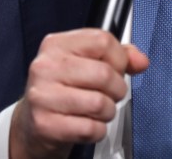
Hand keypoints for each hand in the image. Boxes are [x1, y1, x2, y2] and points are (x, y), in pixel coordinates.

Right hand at [10, 29, 149, 158]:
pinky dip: (97, 130)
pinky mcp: (45, 124)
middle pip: (104, 73)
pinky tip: (87, 124)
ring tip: (98, 110)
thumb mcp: (85, 62)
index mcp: (56, 44)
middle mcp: (46, 67)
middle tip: (109, 94)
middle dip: (117, 89)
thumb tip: (140, 60)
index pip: (103, 41)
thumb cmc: (62, 89)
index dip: (119, 58)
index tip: (115, 68)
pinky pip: (90, 128)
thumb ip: (118, 56)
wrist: (32, 121)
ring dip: (108, 111)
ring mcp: (42, 96)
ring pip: (99, 103)